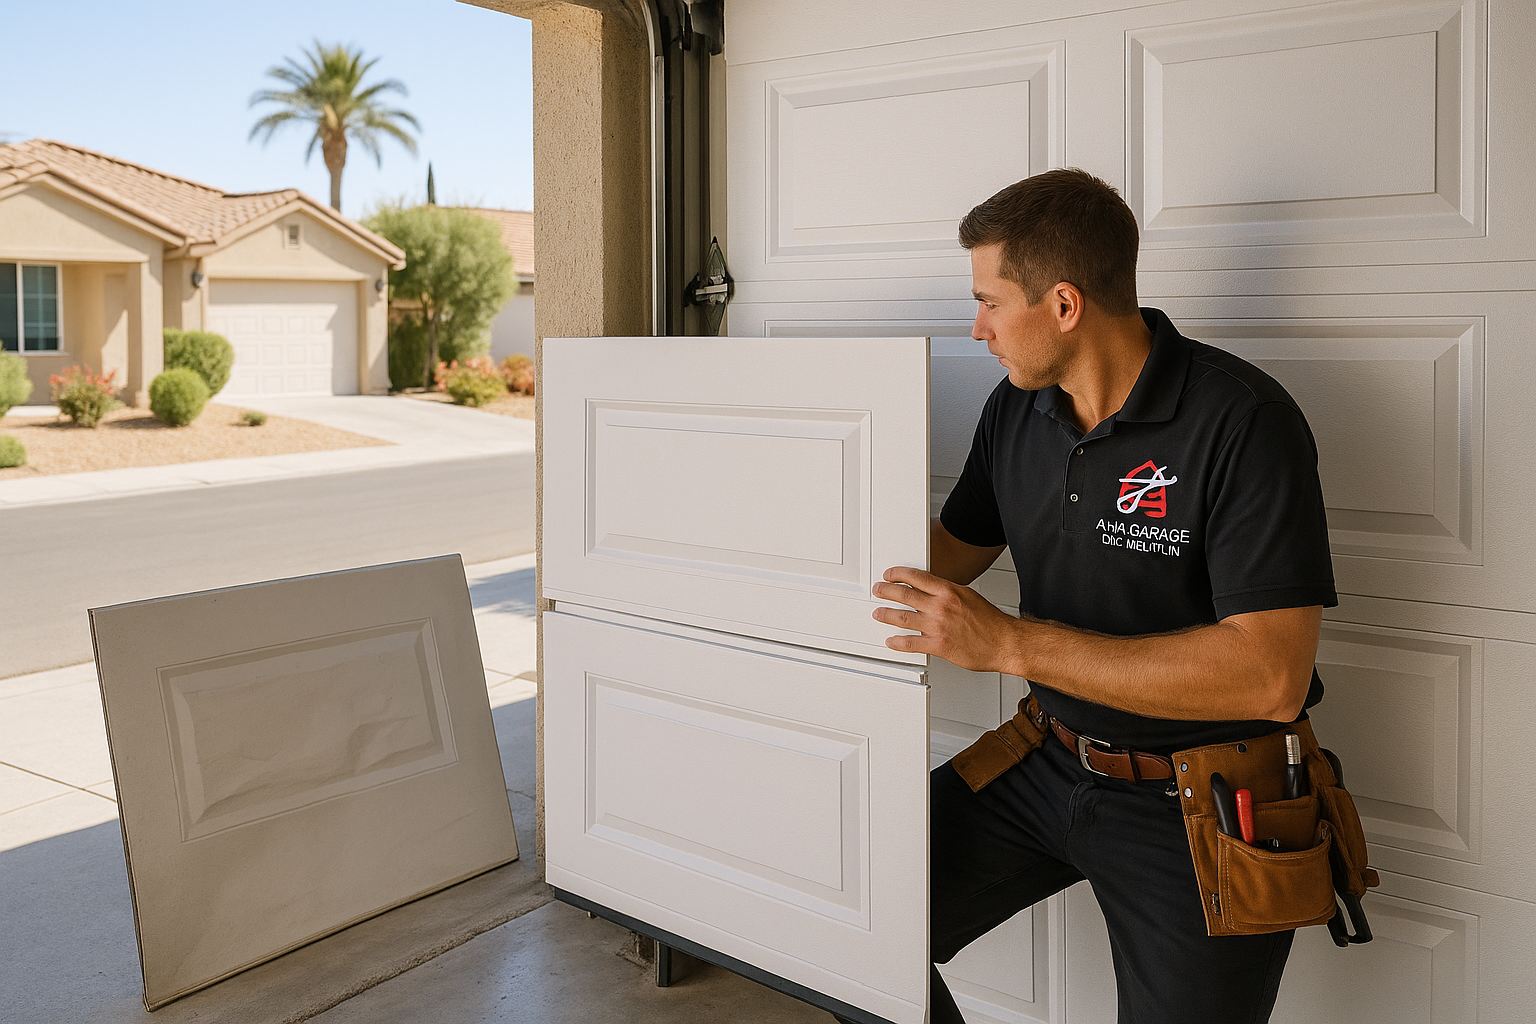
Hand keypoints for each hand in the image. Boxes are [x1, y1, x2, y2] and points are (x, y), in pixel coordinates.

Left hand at [872, 565, 1018, 671]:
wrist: (1005, 643)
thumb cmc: (991, 622)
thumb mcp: (969, 596)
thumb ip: (948, 594)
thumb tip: (931, 592)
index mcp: (949, 591)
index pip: (916, 577)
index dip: (898, 574)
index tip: (890, 575)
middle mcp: (941, 606)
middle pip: (904, 594)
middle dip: (886, 591)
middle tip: (878, 590)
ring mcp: (938, 626)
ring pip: (902, 617)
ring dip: (886, 615)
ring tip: (878, 613)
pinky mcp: (938, 645)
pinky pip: (911, 642)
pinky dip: (897, 642)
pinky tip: (891, 640)